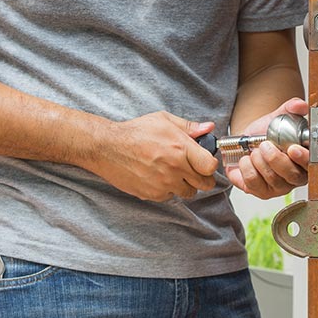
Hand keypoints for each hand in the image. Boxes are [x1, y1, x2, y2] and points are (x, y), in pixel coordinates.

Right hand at [87, 111, 218, 201]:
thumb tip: (209, 128)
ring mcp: (163, 184)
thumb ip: (189, 127)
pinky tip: (160, 178)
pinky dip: (168, 190)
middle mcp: (174, 168)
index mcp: (181, 148)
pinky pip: (170, 197)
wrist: (107, 147)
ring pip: (188, 193)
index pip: (210, 167)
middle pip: (204, 184)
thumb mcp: (164, 120)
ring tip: (175, 173)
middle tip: (195, 171)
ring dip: (186, 185)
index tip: (205, 162)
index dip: (210, 165)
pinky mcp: (152, 194)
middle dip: (202, 178)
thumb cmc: (135, 132)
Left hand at [227, 98, 308, 198]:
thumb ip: (290, 109)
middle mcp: (295, 176)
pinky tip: (246, 160)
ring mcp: (279, 186)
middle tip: (264, 145)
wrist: (246, 142)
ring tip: (254, 150)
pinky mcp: (261, 191)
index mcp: (305, 159)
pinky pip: (253, 185)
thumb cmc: (266, 134)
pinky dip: (246, 169)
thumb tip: (300, 105)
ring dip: (259, 162)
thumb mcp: (278, 118)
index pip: (311, 164)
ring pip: (272, 180)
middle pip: (291, 175)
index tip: (293, 149)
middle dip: (275, 159)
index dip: (304, 158)